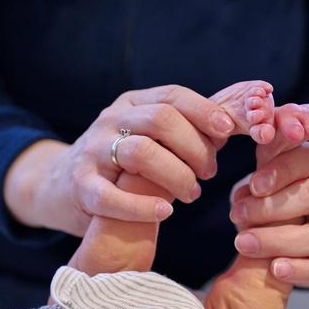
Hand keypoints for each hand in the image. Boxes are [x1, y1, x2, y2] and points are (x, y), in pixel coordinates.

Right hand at [3, 84, 238, 234]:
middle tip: (210, 173)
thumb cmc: (125, 165)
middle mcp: (111, 120)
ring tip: (191, 194)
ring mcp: (93, 151)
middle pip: (162, 120)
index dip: (205, 111)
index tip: (229, 132)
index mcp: (133, 103)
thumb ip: (190, 130)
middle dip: (195, 147)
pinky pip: (111, 196)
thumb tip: (246, 122)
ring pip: (141, 152)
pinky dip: (142, 205)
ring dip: (176, 175)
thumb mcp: (153, 138)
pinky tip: (164, 213)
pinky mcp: (80, 186)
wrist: (63, 186)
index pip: (173, 96)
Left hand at [231, 141, 308, 287]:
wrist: (290, 234)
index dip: (283, 169)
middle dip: (274, 207)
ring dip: (278, 239)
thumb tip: (263, 130)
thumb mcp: (264, 170)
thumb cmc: (270, 195)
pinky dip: (300, 270)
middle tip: (236, 214)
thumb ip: (265, 150)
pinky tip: (275, 270)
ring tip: (242, 243)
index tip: (255, 185)